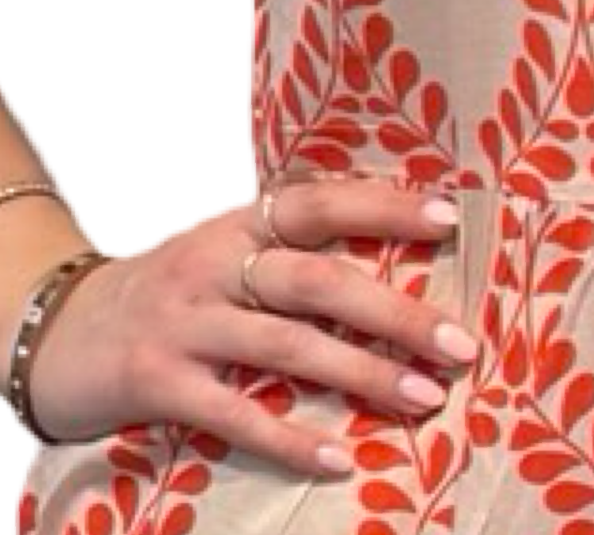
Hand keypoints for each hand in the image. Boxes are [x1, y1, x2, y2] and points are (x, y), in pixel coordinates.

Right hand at [24, 173, 476, 478]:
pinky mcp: (160, 383)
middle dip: (395, 313)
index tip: (448, 218)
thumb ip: (294, 249)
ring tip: (426, 398)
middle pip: (317, 280)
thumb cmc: (175, 289)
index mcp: (241, 224)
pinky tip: (340, 460)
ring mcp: (187, 324)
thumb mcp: (228, 250)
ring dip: (363, 374)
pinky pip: (234, 413)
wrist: (62, 329)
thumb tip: (397, 258)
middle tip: (460, 343)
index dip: (383, 206)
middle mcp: (217, 265)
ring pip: (287, 346)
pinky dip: (290, 438)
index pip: (320, 202)